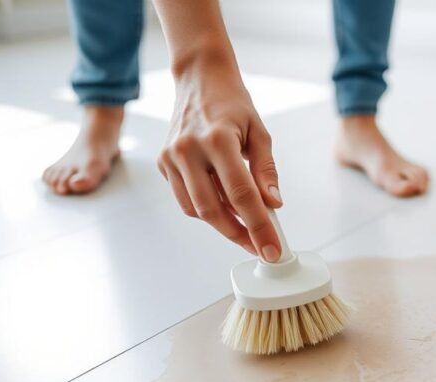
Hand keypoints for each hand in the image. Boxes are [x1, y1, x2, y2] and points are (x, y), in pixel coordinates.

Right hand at [157, 57, 283, 260]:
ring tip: (246, 227)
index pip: (242, 195)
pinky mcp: (163, 163)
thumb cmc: (232, 103)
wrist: (199, 78)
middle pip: (214, 209)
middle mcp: (188, 149)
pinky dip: (206, 208)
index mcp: (217, 140)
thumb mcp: (259, 133)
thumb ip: (266, 171)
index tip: (273, 248)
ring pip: (196, 209)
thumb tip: (273, 204)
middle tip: (260, 246)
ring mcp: (171, 157)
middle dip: (240, 234)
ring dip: (223, 224)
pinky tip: (225, 206)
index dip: (259, 226)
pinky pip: (186, 199)